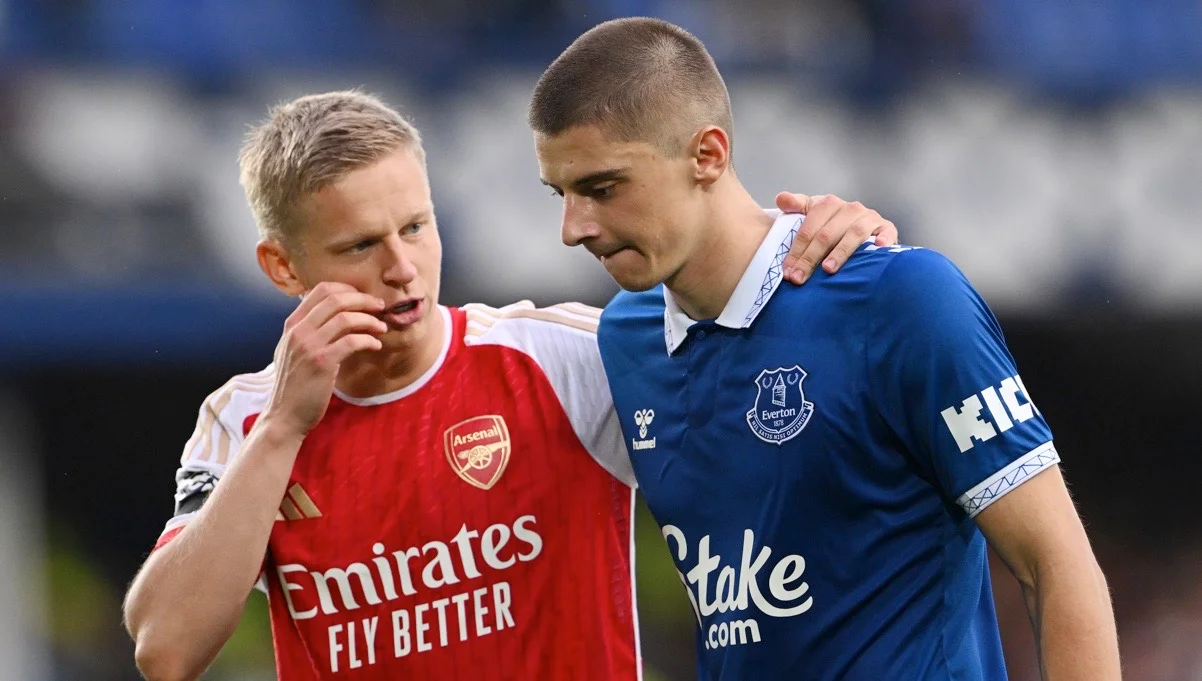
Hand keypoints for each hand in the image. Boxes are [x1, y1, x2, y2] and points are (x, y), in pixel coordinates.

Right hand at [261, 282, 386, 435]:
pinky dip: (368, 340)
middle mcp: (298, 330)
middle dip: (363, 299)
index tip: (363, 298)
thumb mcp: (294, 351)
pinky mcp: (322, 363)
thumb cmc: (294, 385)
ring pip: (345, 317)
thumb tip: (337, 315)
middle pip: (336, 298)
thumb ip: (310, 331)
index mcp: (292, 324)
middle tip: (379, 306)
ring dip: (369, 320)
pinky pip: (352, 341)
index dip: (347, 289)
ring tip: (381, 327)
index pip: (320, 289)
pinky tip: (376, 346)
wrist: (285, 416)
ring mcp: (309, 346)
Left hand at [775, 192, 898, 283]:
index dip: (797, 250)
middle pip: (827, 234)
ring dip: (840, 252)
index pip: (809, 228)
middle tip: (799, 278)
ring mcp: (869, 218)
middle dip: (810, 258)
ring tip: (828, 269)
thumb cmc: (833, 223)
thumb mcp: (813, 213)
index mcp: (829, 204)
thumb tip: (781, 198)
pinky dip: (882, 240)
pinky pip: (886, 233)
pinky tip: (877, 248)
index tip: (787, 271)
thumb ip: (796, 206)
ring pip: (853, 234)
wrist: (865, 226)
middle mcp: (850, 208)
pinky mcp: (887, 228)